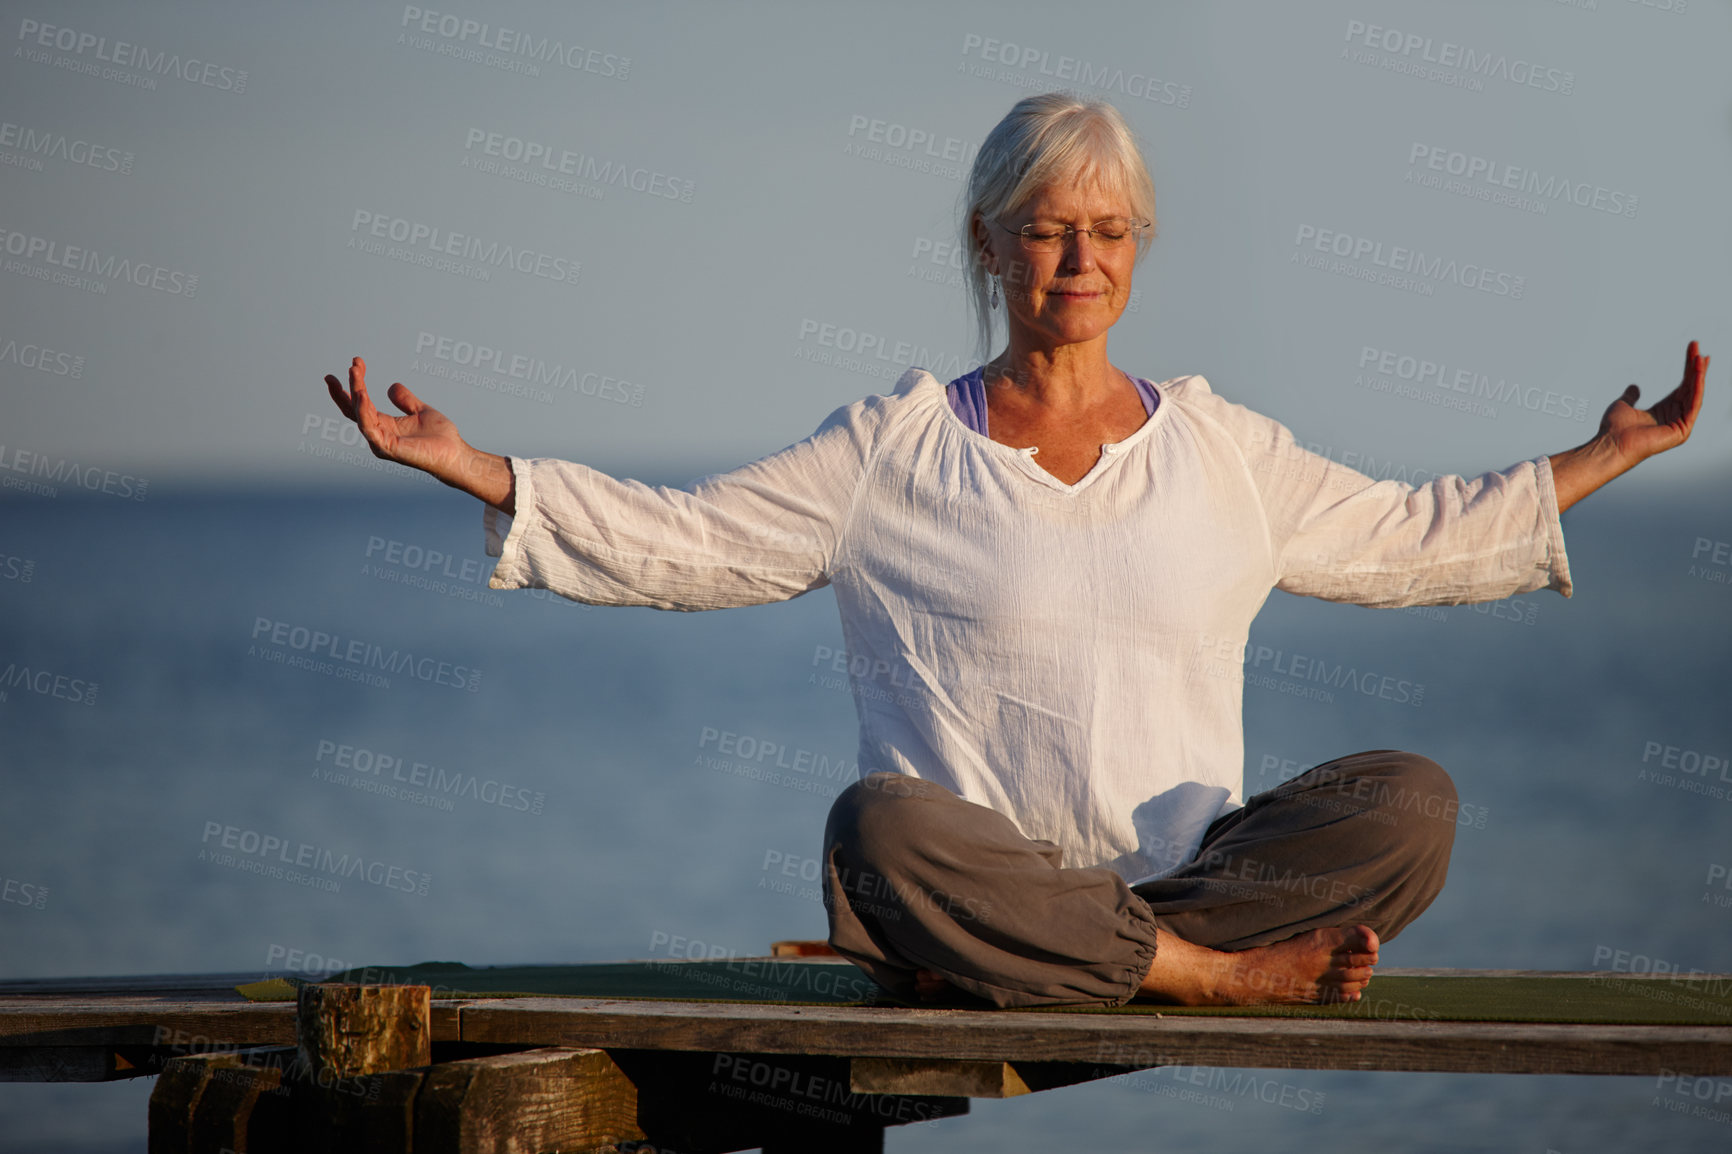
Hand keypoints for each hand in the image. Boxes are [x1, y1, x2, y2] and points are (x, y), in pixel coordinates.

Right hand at [323, 356, 514, 511]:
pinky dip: (363, 410)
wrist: (454, 453)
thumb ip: (405, 400)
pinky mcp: (386, 447)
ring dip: (355, 391)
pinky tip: (362, 394)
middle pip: (354, 409)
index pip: (360, 404)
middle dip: (348, 387)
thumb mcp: (420, 410)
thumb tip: (391, 387)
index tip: (353, 364)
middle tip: (348, 366)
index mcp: (384, 425)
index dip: (353, 386)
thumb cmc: (440, 437)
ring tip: (354, 371)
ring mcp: (379, 442)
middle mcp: (377, 434)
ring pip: (359, 414)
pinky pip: (369, 427)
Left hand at [1598, 339, 1709, 468]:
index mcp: (1663, 411)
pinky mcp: (1682, 431)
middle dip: (1695, 369)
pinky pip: (1693, 406)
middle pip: (1689, 388)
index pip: (1681, 386)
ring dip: (1698, 376)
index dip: (1688, 370)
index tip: (1692, 351)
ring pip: (1694, 395)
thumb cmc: (1614, 428)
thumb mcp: (1623, 404)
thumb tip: (1634, 386)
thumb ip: (1631, 396)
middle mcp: (1674, 416)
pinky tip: (1698, 375)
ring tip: (1700, 358)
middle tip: (1698, 348)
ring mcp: (1680, 425)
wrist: (1611, 444)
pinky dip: (1696, 389)